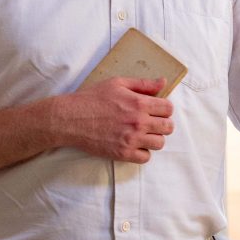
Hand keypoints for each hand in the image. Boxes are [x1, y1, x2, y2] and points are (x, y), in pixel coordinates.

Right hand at [58, 77, 173, 163]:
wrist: (71, 119)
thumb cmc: (92, 98)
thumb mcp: (117, 83)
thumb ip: (143, 84)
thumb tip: (163, 82)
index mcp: (139, 103)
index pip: (168, 109)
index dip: (165, 108)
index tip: (157, 109)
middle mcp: (138, 122)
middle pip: (168, 127)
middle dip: (162, 123)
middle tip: (151, 121)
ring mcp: (131, 140)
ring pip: (159, 143)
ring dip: (154, 138)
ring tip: (143, 133)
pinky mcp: (122, 154)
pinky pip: (145, 157)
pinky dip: (142, 151)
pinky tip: (134, 143)